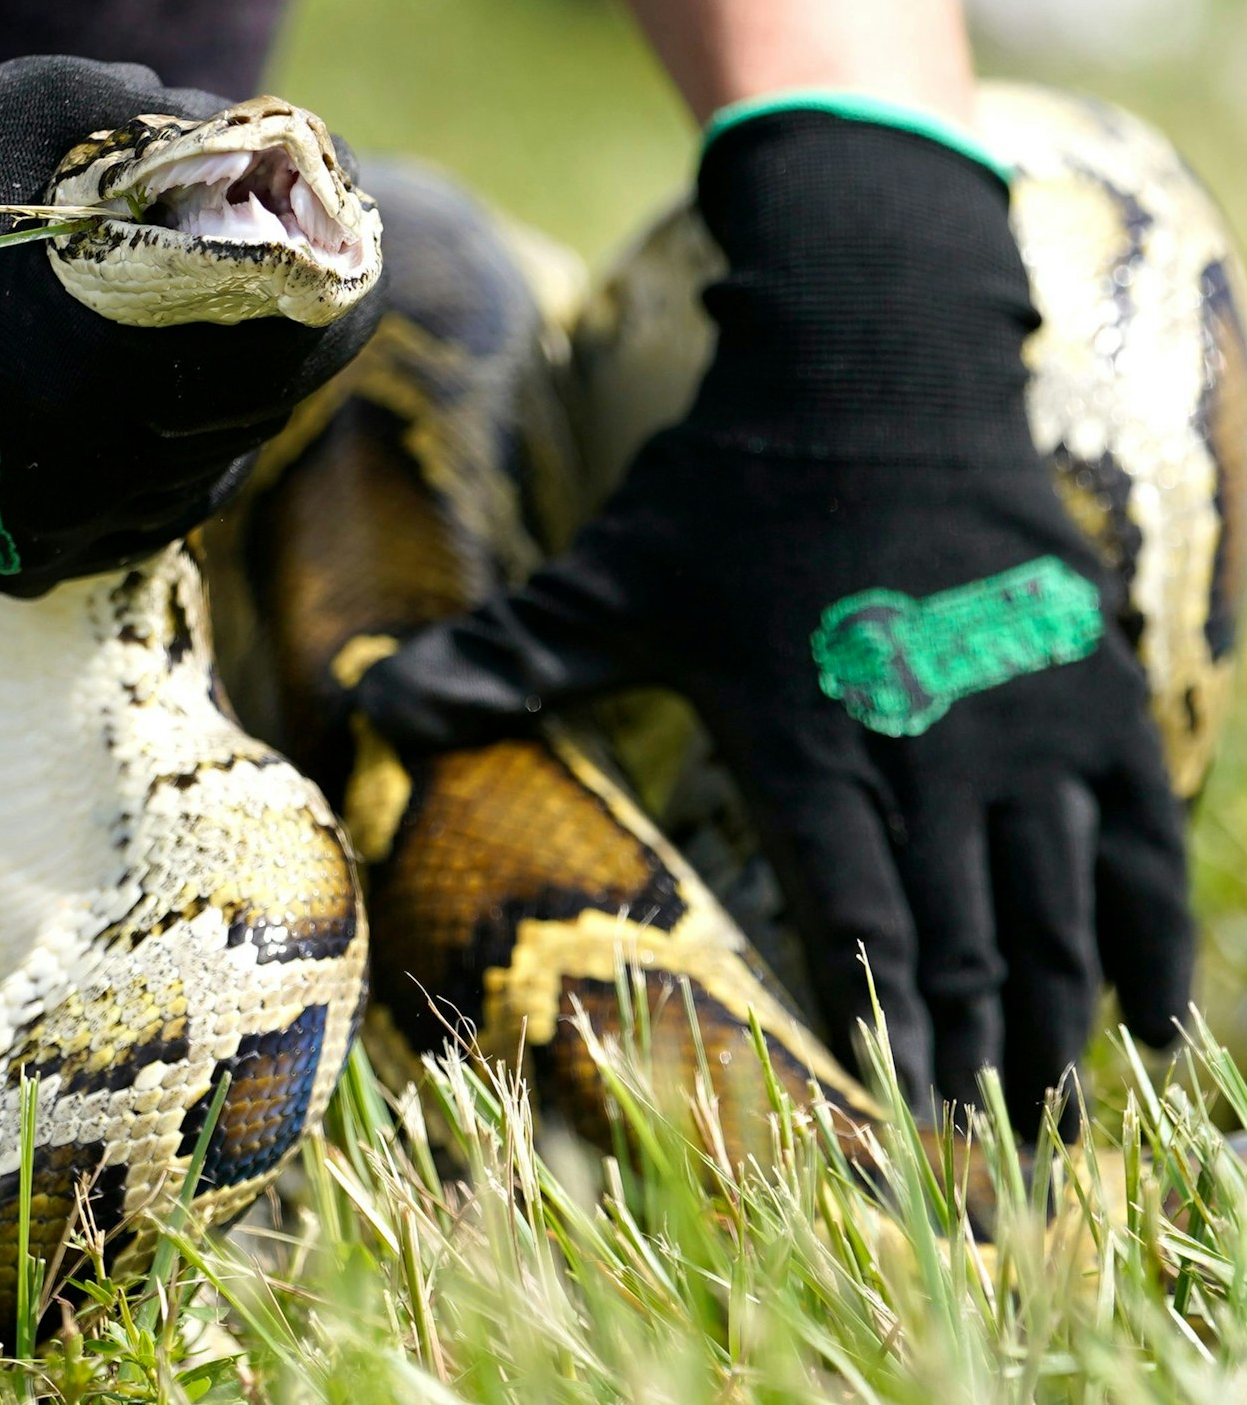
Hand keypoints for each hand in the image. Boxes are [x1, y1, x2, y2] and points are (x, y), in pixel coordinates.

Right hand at [0, 56, 380, 593]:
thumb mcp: (57, 109)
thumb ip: (182, 134)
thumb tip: (280, 158)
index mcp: (115, 359)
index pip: (288, 361)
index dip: (339, 314)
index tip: (353, 279)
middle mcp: (87, 465)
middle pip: (246, 431)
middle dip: (278, 370)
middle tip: (286, 318)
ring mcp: (42, 523)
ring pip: (189, 491)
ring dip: (214, 432)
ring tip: (200, 368)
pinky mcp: (1, 551)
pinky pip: (119, 535)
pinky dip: (144, 486)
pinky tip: (136, 429)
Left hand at [355, 109, 1189, 1134]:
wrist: (875, 364)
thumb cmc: (731, 484)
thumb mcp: (608, 575)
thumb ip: (502, 657)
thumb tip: (368, 708)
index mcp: (808, 737)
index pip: (857, 915)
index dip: (885, 1024)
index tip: (902, 1124)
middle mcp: (930, 745)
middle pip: (968, 937)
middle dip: (980, 1057)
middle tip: (989, 1170)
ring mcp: (1025, 719)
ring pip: (1058, 908)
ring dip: (1062, 1022)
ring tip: (1060, 1123)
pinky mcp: (1090, 685)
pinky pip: (1141, 837)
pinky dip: (1153, 937)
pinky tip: (1164, 1023)